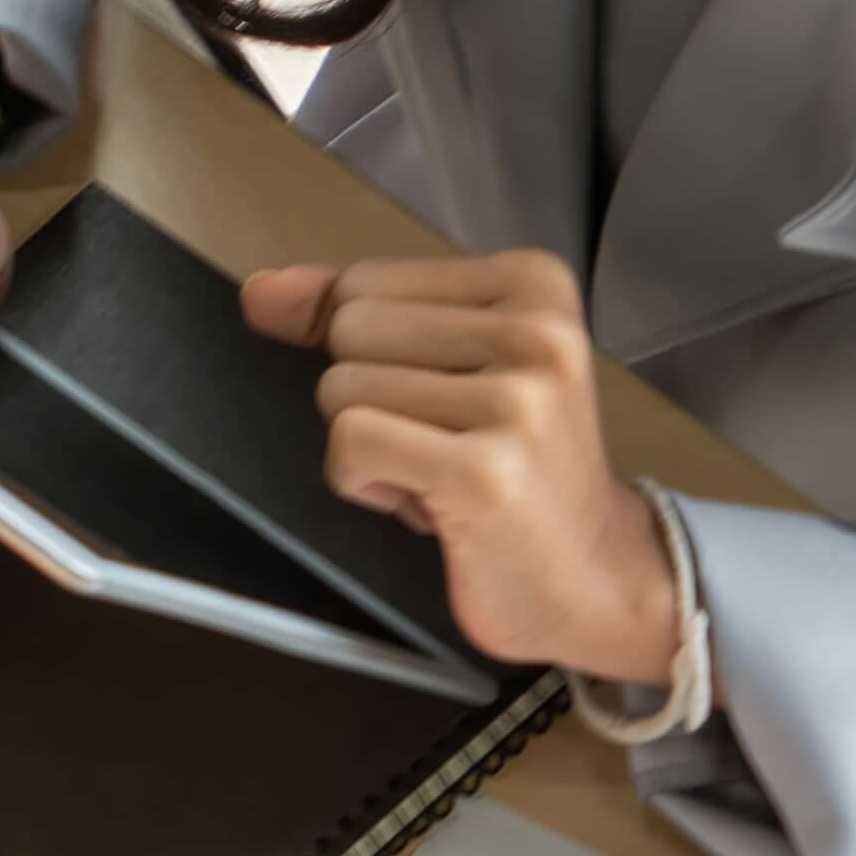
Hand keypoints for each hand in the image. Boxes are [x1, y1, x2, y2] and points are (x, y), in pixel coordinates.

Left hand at [245, 250, 682, 683]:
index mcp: (532, 282)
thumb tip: (261, 291)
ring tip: (443, 475)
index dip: (372, 352)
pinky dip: (363, 483)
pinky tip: (427, 504)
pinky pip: (350, 444)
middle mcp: (537, 330)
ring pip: (340, 389)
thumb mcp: (442, 365)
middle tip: (445, 443)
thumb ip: (348, 314)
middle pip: (348, 329)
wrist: (595, 574)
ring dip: (369, 448)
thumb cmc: (510, 467)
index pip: (361, 283)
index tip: (447, 397)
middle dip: (368, 396)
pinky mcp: (486, 471)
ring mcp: (518, 401)